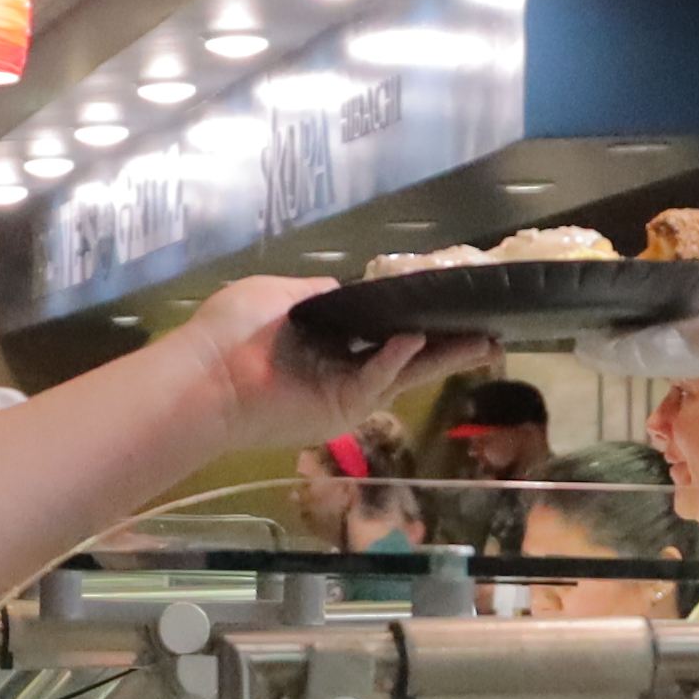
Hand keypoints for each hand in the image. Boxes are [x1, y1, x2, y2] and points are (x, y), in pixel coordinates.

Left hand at [166, 276, 494, 455]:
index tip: (452, 302)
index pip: (383, 329)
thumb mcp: (280, 293)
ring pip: (405, 372)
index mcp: (330, 339)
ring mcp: (346, 392)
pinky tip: (416, 340)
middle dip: (449, 345)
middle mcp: (344, 366)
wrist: (207, 376)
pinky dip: (395, 360)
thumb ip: (321, 293)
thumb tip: (352, 289)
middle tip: (491, 334)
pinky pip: (376, 381)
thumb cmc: (233, 331)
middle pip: (408, 356)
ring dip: (443, 356)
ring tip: (484, 342)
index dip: (417, 316)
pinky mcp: (341, 409)